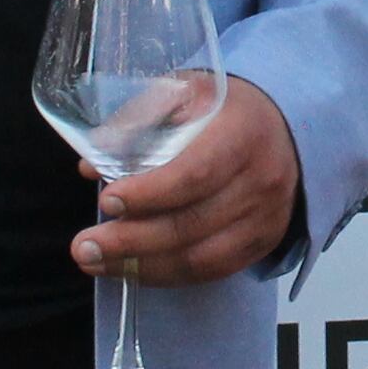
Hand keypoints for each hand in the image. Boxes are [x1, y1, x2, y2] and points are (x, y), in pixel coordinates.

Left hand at [72, 77, 302, 288]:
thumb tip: (90, 164)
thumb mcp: (184, 93)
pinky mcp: (262, 243)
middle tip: (83, 247)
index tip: (108, 200)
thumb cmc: (224, 109)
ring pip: (199, 258)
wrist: (284, 127)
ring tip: (96, 264)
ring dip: (141, 267)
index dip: (148, 194)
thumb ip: (137, 122)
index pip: (195, 173)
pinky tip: (131, 270)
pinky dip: (167, 275)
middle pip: (191, 224)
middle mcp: (260, 180)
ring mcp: (265, 218)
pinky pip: (211, 272)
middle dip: (130, 241)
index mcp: (241, 133)